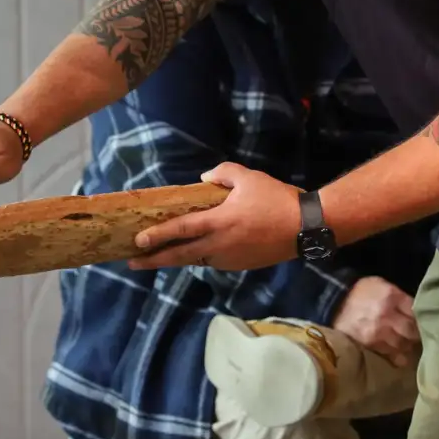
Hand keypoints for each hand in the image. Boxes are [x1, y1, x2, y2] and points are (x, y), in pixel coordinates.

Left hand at [130, 163, 304, 272]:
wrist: (306, 227)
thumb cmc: (276, 199)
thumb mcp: (249, 177)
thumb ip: (223, 173)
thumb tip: (204, 180)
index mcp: (218, 222)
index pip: (180, 230)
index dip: (157, 236)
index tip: (137, 241)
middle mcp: (219, 245)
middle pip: (179, 255)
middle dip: (154, 260)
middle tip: (133, 262)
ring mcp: (230, 258)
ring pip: (196, 259)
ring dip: (178, 258)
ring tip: (161, 255)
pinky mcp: (240, 265)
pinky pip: (214, 261)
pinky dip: (201, 256)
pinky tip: (197, 250)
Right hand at [331, 277, 419, 365]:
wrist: (334, 302)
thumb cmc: (362, 292)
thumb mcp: (382, 285)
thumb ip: (400, 297)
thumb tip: (417, 311)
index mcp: (392, 296)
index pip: (416, 312)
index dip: (422, 318)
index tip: (424, 321)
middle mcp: (387, 315)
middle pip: (412, 331)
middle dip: (416, 334)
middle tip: (417, 335)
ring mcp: (378, 332)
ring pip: (403, 344)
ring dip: (407, 345)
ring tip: (407, 343)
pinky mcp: (370, 344)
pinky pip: (390, 354)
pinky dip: (398, 355)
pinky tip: (400, 354)